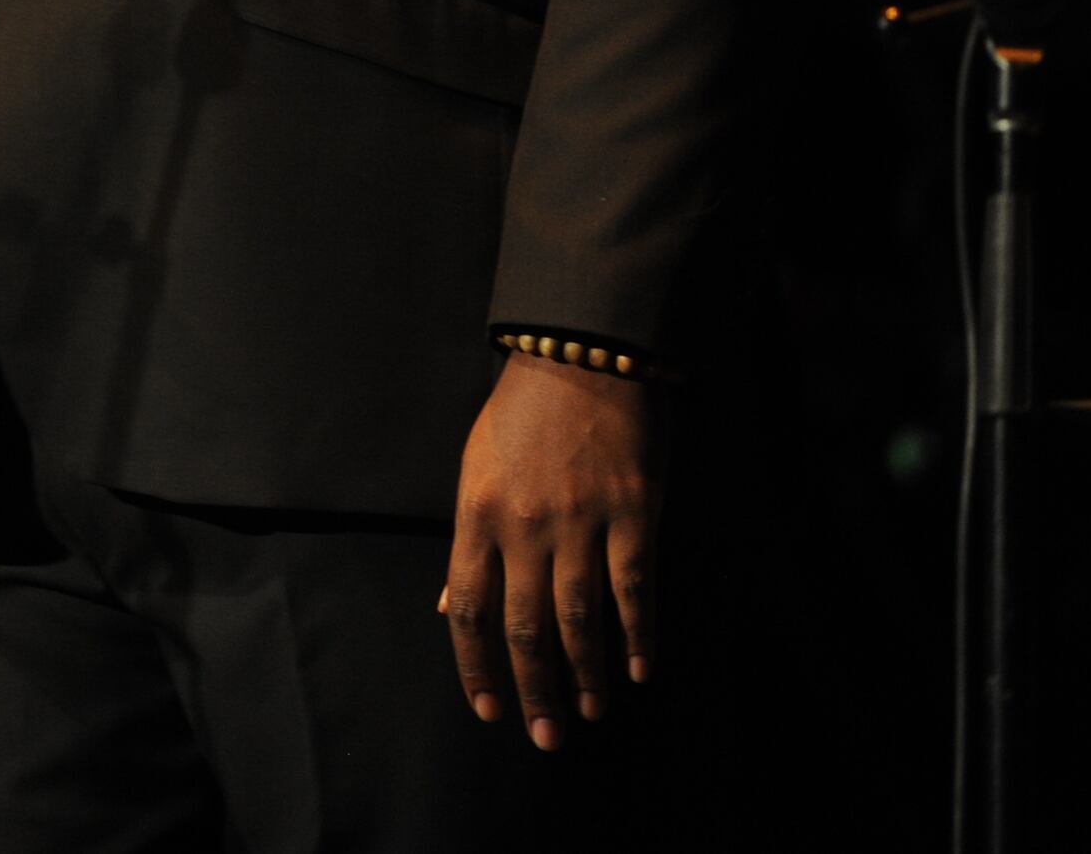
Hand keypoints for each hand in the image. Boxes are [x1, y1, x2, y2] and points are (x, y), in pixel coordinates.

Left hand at [443, 353, 659, 749]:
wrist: (583, 353)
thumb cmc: (521, 412)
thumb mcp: (475, 467)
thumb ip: (468, 541)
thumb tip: (450, 606)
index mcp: (476, 513)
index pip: (469, 610)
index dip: (476, 666)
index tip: (487, 709)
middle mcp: (524, 525)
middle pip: (524, 628)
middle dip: (533, 690)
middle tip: (544, 737)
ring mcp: (581, 521)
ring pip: (579, 619)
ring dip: (586, 675)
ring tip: (590, 713)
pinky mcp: (634, 513)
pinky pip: (634, 590)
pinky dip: (638, 637)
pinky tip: (640, 671)